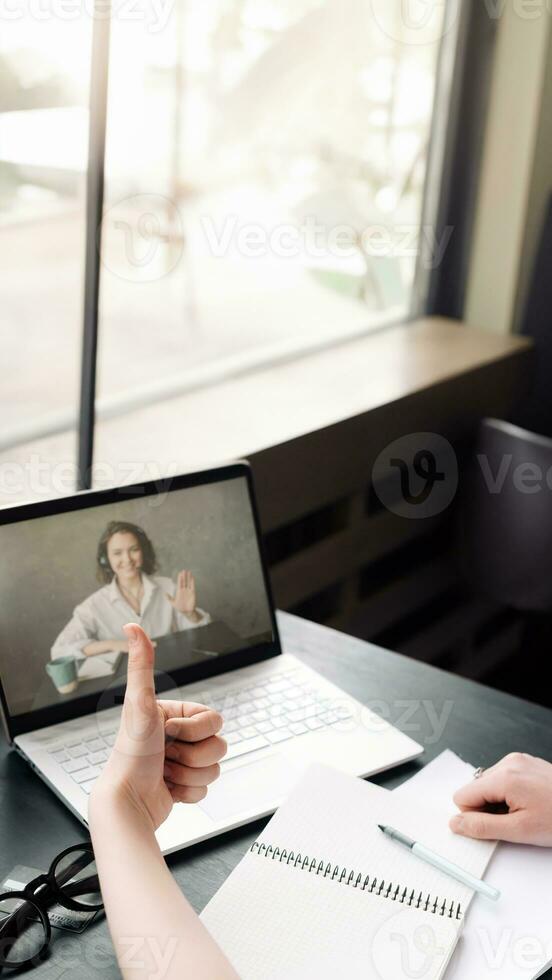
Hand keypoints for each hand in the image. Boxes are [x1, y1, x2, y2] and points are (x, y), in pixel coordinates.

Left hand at [92, 624, 225, 829]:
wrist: (126, 803)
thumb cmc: (131, 755)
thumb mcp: (139, 704)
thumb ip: (141, 665)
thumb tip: (131, 626)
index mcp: (173, 715)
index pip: (215, 719)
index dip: (195, 730)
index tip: (168, 733)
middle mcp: (178, 736)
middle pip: (218, 744)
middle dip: (194, 755)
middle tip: (165, 755)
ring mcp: (182, 761)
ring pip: (214, 767)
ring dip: (189, 774)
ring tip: (164, 773)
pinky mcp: (183, 786)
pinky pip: (205, 789)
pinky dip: (187, 792)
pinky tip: (167, 788)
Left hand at [167, 570, 197, 616]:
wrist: (186, 612)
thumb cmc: (180, 608)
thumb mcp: (173, 603)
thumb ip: (169, 598)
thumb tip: (164, 594)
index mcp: (179, 591)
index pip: (179, 583)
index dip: (179, 578)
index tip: (180, 573)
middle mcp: (184, 590)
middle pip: (184, 581)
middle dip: (184, 576)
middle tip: (184, 570)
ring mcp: (188, 591)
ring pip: (188, 582)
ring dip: (188, 577)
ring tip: (189, 572)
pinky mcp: (192, 593)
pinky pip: (192, 586)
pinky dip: (192, 582)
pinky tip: (192, 578)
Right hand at [450, 753, 551, 844]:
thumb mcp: (520, 830)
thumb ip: (483, 827)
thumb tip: (456, 824)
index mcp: (504, 776)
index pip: (462, 797)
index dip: (475, 817)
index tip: (497, 824)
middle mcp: (508, 762)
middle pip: (475, 789)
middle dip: (489, 808)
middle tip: (516, 819)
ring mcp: (518, 760)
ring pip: (488, 784)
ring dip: (500, 801)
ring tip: (525, 810)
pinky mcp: (525, 762)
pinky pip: (503, 778)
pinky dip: (510, 793)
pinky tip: (528, 802)